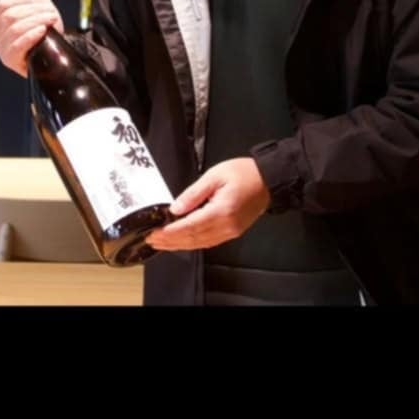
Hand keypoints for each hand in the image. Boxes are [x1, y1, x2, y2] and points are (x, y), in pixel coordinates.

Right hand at [0, 0, 63, 77]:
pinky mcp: (10, 60)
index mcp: (0, 16)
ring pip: (15, 28)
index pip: (5, 2)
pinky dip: (31, 35)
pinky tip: (41, 31)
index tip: (42, 2)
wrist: (56, 49)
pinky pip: (16, 46)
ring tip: (50, 20)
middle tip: (50, 12)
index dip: (26, 0)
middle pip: (10, 15)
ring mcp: (2, 48)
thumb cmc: (44, 25)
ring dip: (36, 21)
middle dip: (34, 11)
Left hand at [144, 158, 270, 251]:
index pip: (189, 226)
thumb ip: (193, 193)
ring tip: (162, 243)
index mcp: (221, 211)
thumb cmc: (244, 173)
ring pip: (200, 243)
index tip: (154, 233)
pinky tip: (182, 241)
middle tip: (151, 240)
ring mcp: (231, 231)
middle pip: (193, 239)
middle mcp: (226, 226)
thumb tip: (176, 208)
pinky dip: (193, 243)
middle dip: (170, 241)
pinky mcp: (233, 231)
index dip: (170, 232)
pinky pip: (209, 242)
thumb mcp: (214, 176)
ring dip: (179, 245)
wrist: (268, 179)